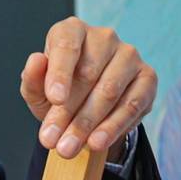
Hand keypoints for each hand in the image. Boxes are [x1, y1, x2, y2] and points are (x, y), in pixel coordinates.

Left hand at [21, 16, 156, 158]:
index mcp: (71, 31)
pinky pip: (133, 103)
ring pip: (110, 91)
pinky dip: (113, 126)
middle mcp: (103, 37)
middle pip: (88, 74)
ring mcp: (129, 55)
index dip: (60, 73)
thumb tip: (36, 60)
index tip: (55, 100)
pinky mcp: (148, 76)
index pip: (66, 45)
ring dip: (88, 124)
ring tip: (69, 148)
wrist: (86, 106)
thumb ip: (33, 79)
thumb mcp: (37, 91)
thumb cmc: (58, 92)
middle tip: (52, 141)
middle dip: (68, 113)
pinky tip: (97, 142)